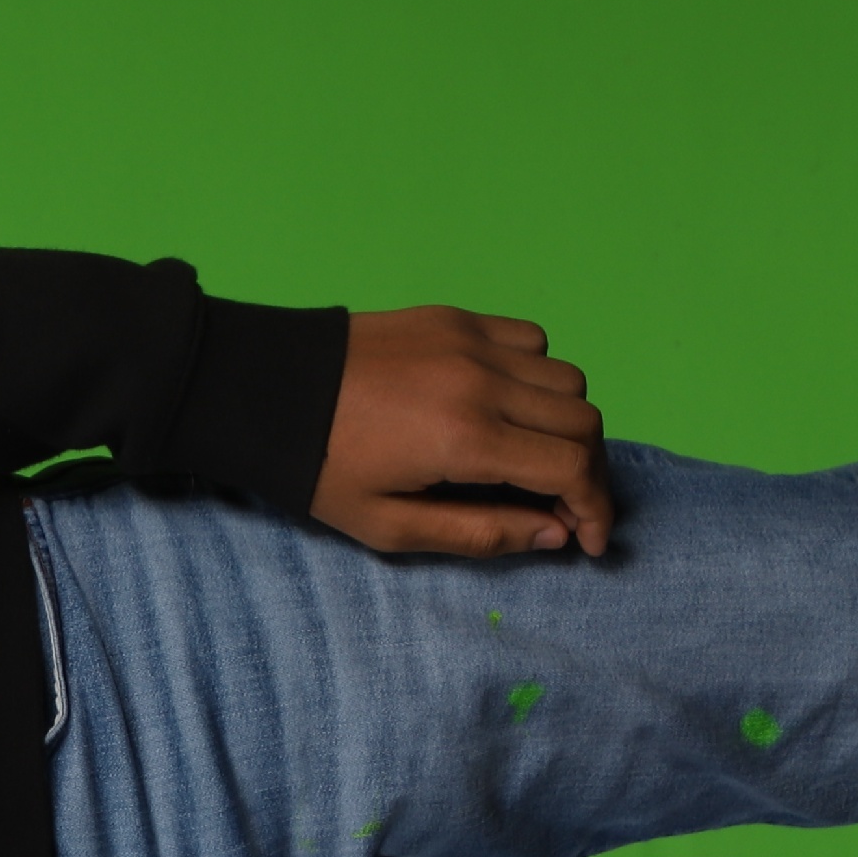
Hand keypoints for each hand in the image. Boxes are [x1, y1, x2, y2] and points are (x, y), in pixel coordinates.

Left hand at [313, 308, 611, 557]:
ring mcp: (472, 342)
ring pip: (566, 379)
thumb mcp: (387, 526)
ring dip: (565, 423)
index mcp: (465, 439)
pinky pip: (531, 341)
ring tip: (532, 456)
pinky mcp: (456, 318)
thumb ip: (479, 533)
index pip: (572, 468)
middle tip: (562, 503)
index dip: (595, 508)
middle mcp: (482, 382)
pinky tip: (505, 404)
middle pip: (584, 422)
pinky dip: (537, 376)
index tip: (588, 538)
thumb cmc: (317, 467)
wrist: (261, 390)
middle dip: (587, 471)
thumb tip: (555, 534)